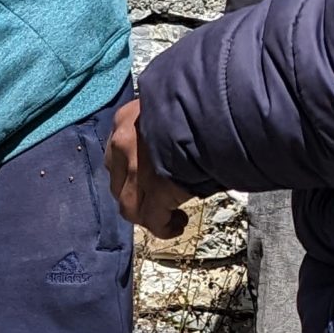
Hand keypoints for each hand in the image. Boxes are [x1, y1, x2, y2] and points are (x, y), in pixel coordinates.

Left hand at [105, 98, 191, 238]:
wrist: (216, 109)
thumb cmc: (204, 104)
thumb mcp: (172, 108)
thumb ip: (163, 127)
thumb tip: (175, 146)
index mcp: (126, 118)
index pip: (117, 151)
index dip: (130, 168)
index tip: (148, 175)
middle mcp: (122, 143)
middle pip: (118, 179)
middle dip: (135, 192)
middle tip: (157, 198)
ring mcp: (135, 169)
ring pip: (128, 204)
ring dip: (146, 214)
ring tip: (169, 216)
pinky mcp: (155, 190)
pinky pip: (152, 219)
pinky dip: (162, 227)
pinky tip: (176, 225)